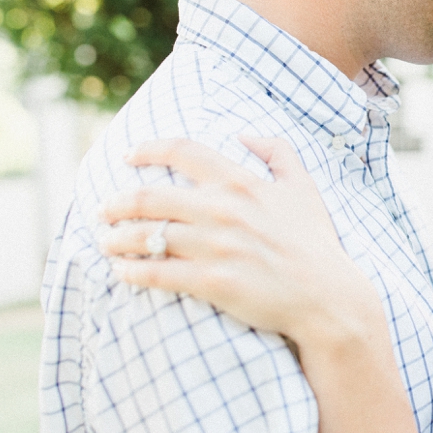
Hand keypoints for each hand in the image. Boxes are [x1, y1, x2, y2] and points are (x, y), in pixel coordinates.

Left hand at [97, 136, 379, 347]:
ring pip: (147, 235)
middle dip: (118, 202)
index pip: (182, 151)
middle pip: (150, 196)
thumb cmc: (315, 244)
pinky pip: (156, 272)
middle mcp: (223, 210)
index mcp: (241, 183)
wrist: (328, 298)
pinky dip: (131, 271)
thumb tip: (245, 134)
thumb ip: (279, 152)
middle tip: (104, 209)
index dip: (148, 149)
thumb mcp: (304, 188)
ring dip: (117, 237)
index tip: (127, 156)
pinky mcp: (211, 281)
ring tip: (106, 242)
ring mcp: (215, 247)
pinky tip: (121, 272)